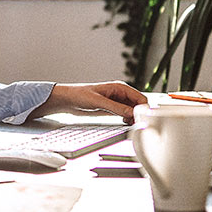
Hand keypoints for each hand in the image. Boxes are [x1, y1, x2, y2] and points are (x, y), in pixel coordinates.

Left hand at [32, 82, 146, 122]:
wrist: (67, 100)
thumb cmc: (79, 95)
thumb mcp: (98, 102)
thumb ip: (115, 107)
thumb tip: (131, 112)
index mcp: (119, 87)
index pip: (140, 97)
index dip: (144, 108)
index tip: (142, 119)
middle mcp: (120, 94)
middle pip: (139, 105)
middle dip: (140, 114)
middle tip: (137, 124)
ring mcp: (117, 102)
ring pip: (133, 110)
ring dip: (134, 117)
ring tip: (131, 124)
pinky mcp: (112, 109)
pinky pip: (126, 114)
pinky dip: (128, 119)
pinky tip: (125, 123)